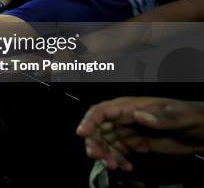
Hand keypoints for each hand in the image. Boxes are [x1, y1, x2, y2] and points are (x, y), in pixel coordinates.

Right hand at [76, 97, 203, 170]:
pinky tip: (125, 167)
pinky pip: (118, 151)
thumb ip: (160, 116)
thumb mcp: (179, 116)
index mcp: (131, 106)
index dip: (89, 120)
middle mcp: (126, 117)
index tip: (82, 133)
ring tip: (114, 165)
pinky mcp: (135, 143)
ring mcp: (129, 130)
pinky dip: (118, 160)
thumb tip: (138, 115)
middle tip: (97, 156)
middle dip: (94, 142)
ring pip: (106, 141)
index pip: (103, 110)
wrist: (203, 131)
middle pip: (99, 128)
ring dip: (105, 154)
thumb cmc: (192, 116)